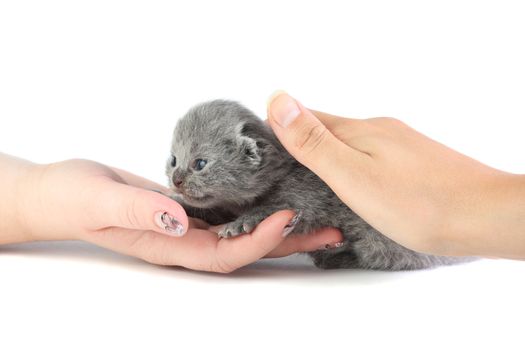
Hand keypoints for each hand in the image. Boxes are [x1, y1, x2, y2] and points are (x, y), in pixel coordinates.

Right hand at [11, 158, 341, 271]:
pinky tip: (278, 189)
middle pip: (248, 245)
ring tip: (320, 211)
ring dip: (282, 220)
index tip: (288, 217)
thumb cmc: (75, 199)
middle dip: (289, 239)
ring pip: (245, 225)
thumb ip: (139, 212)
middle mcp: (189, 239)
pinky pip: (231, 206)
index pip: (226, 252)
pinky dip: (258, 200)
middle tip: (331, 227)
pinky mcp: (192, 205)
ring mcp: (192, 223)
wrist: (65, 193)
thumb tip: (179, 218)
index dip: (259, 239)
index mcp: (172, 246)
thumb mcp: (102, 204)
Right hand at [267, 92, 524, 258]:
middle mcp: (380, 131)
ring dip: (330, 155)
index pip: (308, 119)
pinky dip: (356, 165)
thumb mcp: (352, 175)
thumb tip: (278, 99)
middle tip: (280, 164)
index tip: (262, 146)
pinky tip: (357, 183)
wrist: (485, 216)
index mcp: (360, 131)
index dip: (283, 129)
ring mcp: (401, 145)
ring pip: (353, 144)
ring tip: (312, 176)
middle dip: (304, 143)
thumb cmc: (419, 203)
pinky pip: (374, 157)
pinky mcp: (416, 162)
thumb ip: (314, 142)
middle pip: (330, 130)